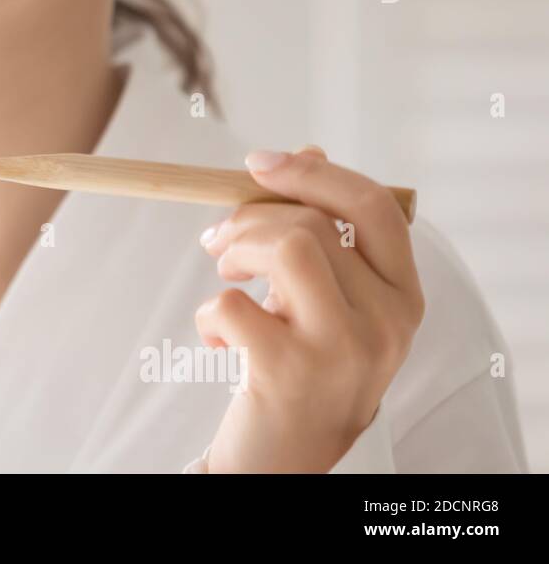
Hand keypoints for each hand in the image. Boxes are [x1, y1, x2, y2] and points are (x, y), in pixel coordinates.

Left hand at [193, 146, 424, 472]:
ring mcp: (340, 349)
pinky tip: (216, 340)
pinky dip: (208, 315)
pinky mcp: (288, 373)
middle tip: (217, 242)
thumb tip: (307, 151)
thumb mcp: (328, 301)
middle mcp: (384, 322)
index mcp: (403, 296)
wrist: (290, 458)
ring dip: (236, 249)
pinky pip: (232, 305)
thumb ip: (325, 234)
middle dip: (249, 219)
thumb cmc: (306, 367)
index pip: (373, 207)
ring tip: (223, 274)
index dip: (314, 174)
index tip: (258, 163)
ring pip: (286, 248)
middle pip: (313, 224)